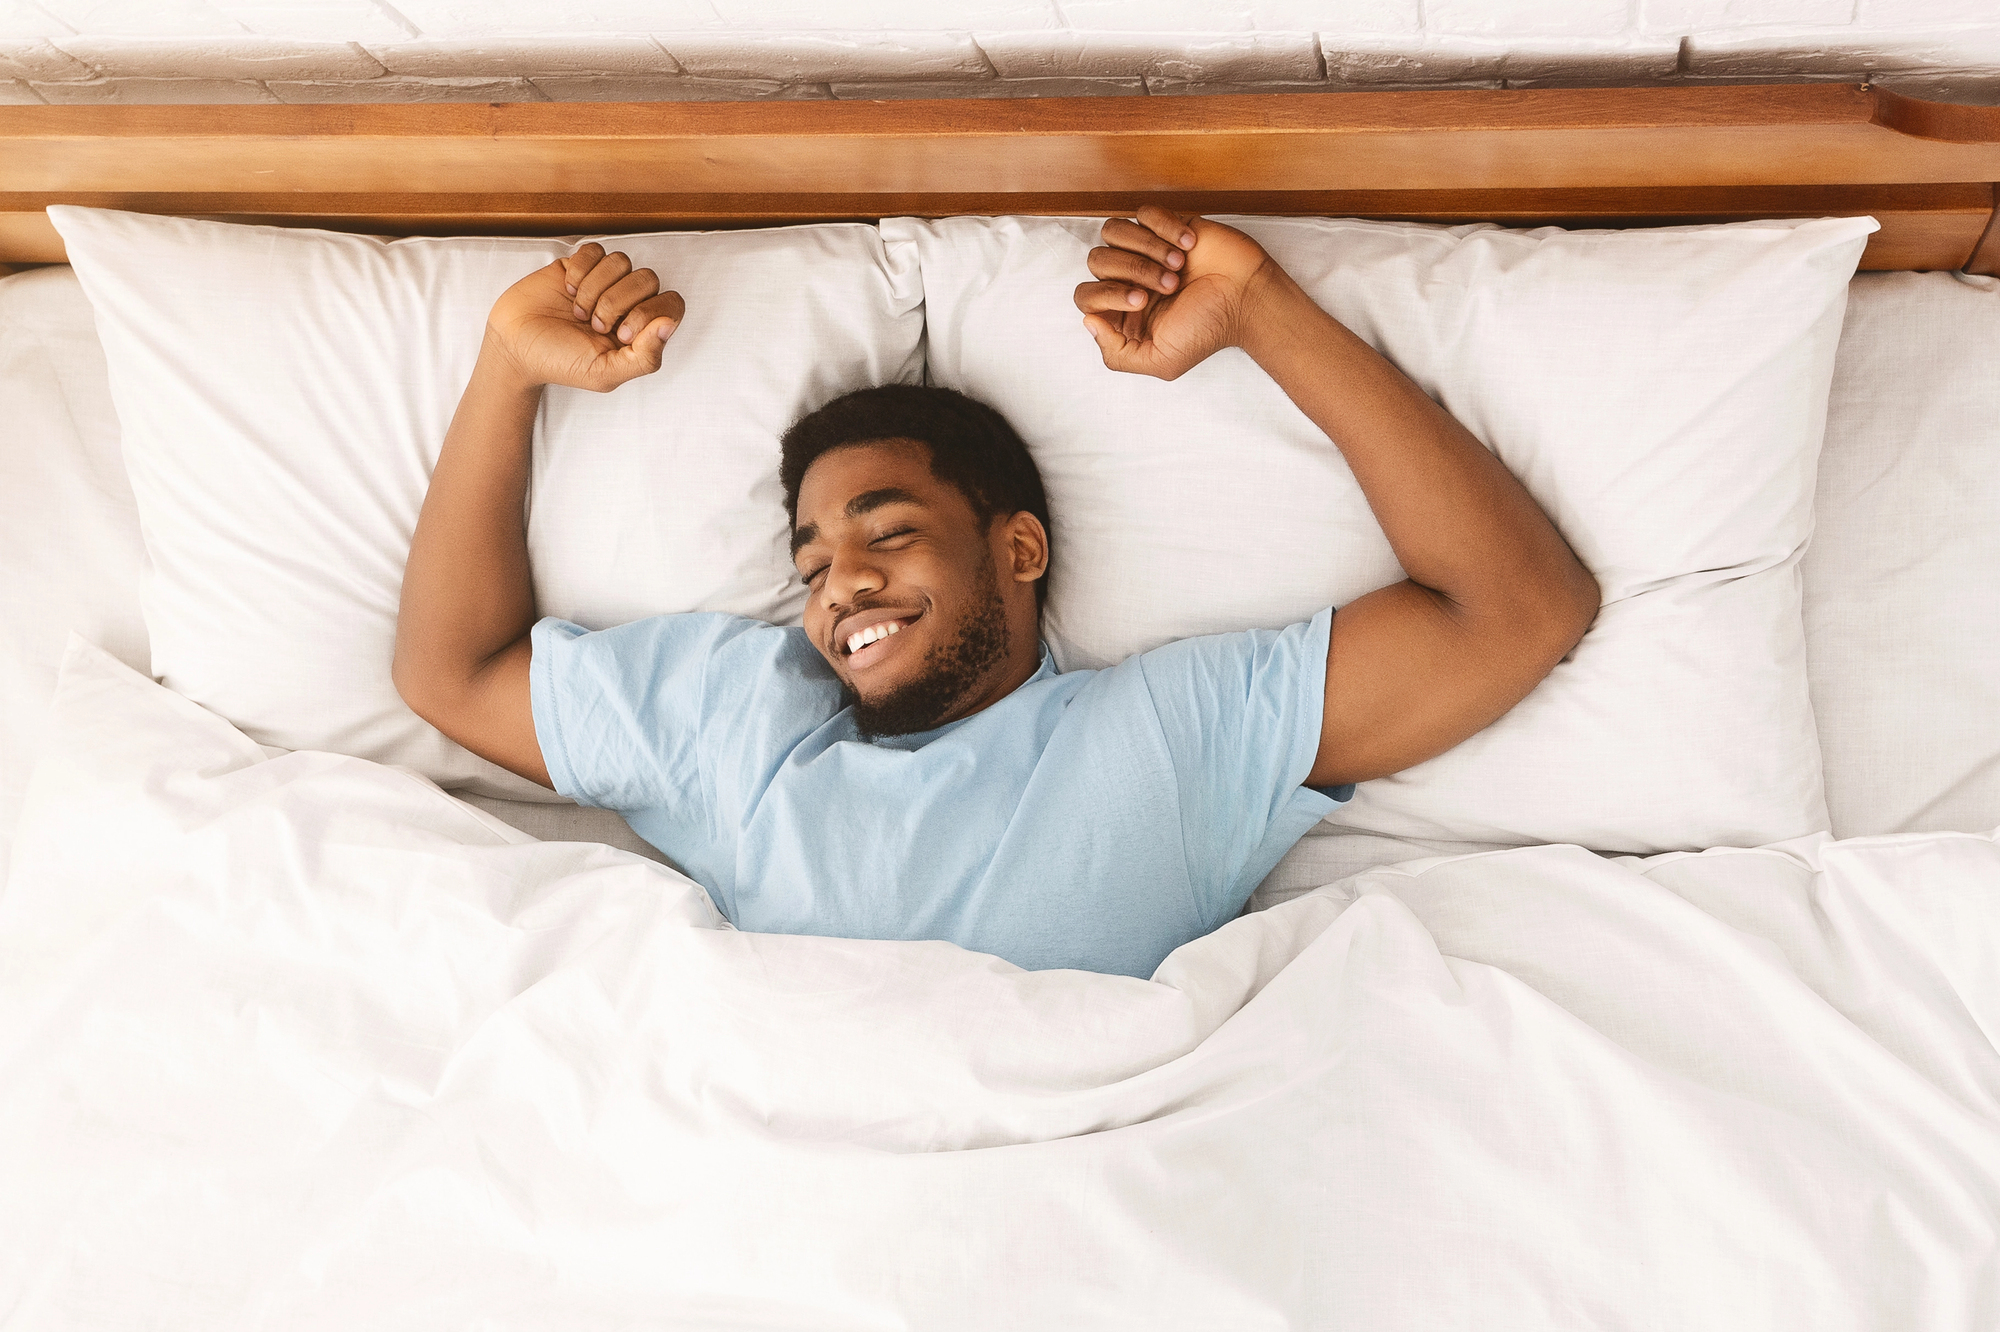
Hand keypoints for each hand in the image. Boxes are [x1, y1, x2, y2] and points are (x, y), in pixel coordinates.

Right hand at [484, 242, 685, 391]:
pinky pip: (595, 251)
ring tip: (578, 311)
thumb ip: (645, 357)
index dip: (650, 313)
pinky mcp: (580, 266)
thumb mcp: (605, 374)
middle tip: (594, 325)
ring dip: (595, 288)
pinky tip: (567, 291)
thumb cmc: (560, 364)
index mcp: (641, 330)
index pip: (672, 305)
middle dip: (617, 303)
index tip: (620, 334)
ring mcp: (604, 282)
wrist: (515, 346)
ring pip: (622, 261)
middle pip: (648, 279)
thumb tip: (668, 324)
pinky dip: (580, 271)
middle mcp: (628, 303)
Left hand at [1073, 206, 1277, 380]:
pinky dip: (1166, 228)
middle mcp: (1128, 279)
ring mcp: (1146, 249)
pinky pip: (1144, 213)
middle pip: (1097, 260)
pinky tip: (1190, 244)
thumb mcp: (1161, 361)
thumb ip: (1117, 354)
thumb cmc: (1208, 330)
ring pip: (1113, 231)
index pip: (1085, 296)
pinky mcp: (1166, 225)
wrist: (1247, 298)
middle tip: (1169, 284)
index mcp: (1121, 311)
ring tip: (1179, 264)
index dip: (1106, 294)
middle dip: (1133, 270)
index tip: (1142, 301)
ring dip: (1147, 247)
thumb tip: (1088, 321)